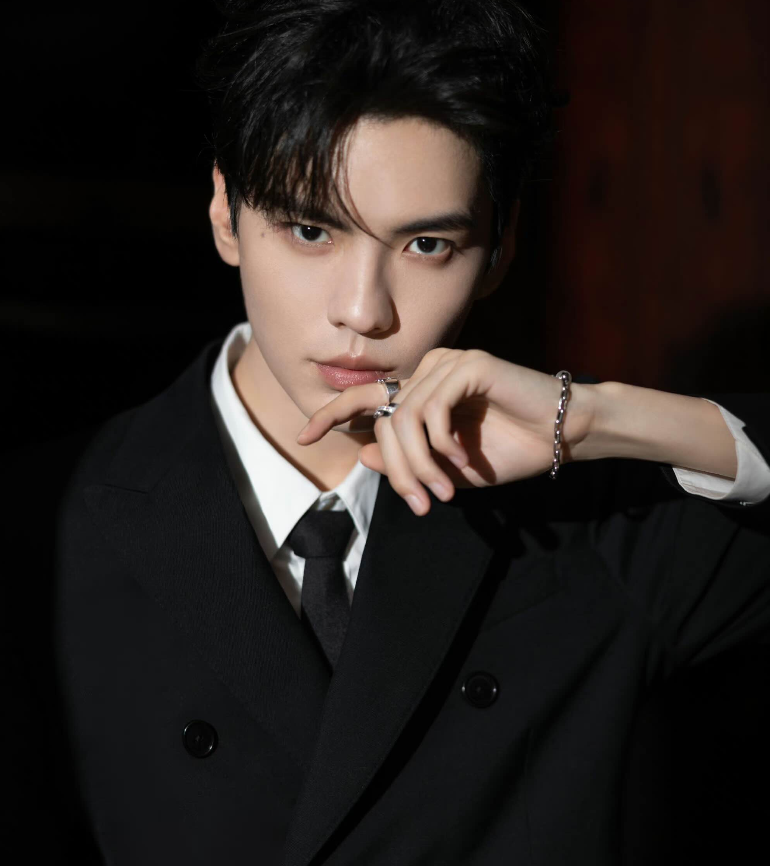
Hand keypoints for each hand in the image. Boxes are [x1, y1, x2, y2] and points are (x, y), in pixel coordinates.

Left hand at [297, 348, 597, 514]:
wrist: (563, 436)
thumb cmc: (511, 449)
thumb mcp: (449, 466)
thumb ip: (409, 458)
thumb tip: (366, 453)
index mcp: (422, 389)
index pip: (365, 397)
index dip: (330, 414)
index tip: (302, 438)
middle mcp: (430, 369)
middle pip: (385, 420)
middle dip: (397, 470)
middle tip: (420, 504)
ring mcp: (449, 362)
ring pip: (405, 419)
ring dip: (420, 464)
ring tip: (442, 492)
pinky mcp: (470, 364)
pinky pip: (432, 408)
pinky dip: (441, 442)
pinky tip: (460, 459)